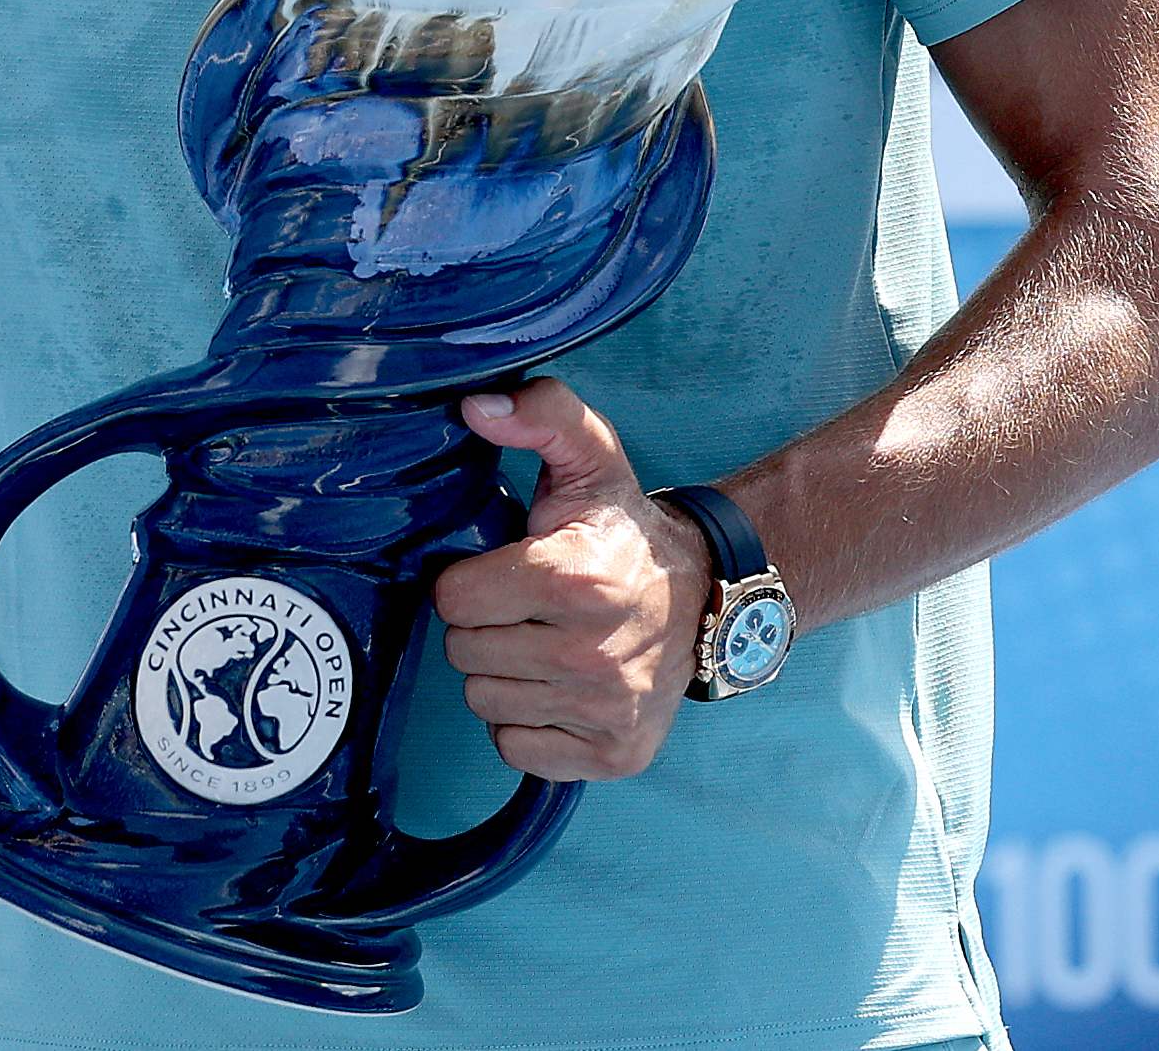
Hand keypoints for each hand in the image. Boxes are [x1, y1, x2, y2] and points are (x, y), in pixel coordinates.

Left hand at [432, 378, 713, 780]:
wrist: (706, 598)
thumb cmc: (624, 531)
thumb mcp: (590, 456)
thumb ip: (539, 413)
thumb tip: (475, 405)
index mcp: (572, 579)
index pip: (452, 600)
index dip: (466, 581)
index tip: (503, 568)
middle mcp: (591, 653)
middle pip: (463, 654)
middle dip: (483, 627)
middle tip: (525, 608)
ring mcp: (606, 710)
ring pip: (485, 703)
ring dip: (503, 675)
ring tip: (543, 643)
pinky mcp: (615, 754)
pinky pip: (516, 749)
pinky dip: (528, 722)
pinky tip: (558, 686)